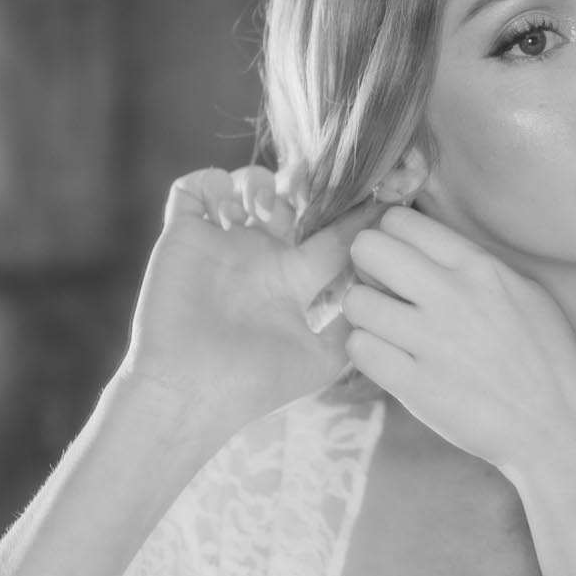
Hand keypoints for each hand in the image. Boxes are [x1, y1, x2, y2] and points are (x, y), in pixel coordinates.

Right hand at [121, 166, 373, 437]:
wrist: (192, 393)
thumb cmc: (257, 384)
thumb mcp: (324, 358)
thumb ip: (357, 320)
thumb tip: (391, 287)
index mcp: (296, 277)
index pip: (334, 230)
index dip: (355, 211)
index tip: (379, 193)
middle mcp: (262, 254)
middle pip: (293, 197)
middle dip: (309, 184)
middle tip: (314, 190)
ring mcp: (223, 242)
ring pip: (249, 184)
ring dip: (264, 182)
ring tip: (267, 209)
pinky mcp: (184, 234)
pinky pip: (195, 187)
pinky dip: (214, 182)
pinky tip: (230, 208)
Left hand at [339, 208, 575, 475]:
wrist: (556, 428)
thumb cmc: (547, 361)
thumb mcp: (525, 293)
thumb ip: (476, 266)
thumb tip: (428, 249)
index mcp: (479, 267)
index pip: (401, 221)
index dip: (390, 239)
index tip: (398, 261)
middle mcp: (451, 295)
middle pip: (368, 248)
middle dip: (366, 267)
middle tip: (382, 291)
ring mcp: (431, 340)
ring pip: (356, 301)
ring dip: (365, 315)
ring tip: (386, 331)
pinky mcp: (415, 385)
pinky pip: (360, 349)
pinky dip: (368, 353)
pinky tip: (389, 360)